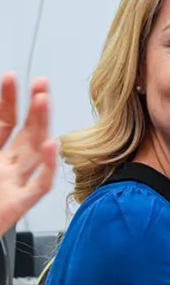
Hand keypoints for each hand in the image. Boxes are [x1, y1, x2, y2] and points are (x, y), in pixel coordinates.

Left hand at [0, 73, 56, 234]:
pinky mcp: (18, 205)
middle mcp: (4, 169)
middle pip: (26, 133)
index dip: (9, 100)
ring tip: (44, 101)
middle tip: (41, 84)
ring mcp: (13, 186)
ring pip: (35, 152)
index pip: (4, 122)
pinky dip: (47, 166)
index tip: (13, 78)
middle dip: (34, 107)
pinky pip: (39, 185)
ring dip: (41, 125)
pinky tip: (50, 146)